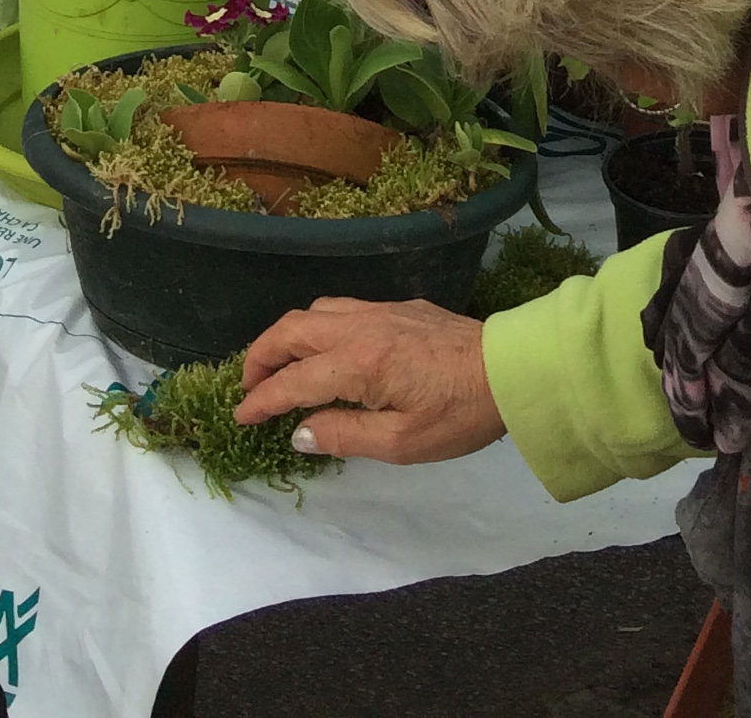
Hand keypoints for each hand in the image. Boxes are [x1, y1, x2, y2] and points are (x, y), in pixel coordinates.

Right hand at [235, 296, 503, 463]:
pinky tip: (327, 349)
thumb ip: (345, 436)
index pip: (294, 382)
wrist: (509, 370)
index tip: (240, 416)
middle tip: (249, 387)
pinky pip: (341, 308)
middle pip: (292, 329)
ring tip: (282, 367)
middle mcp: (360, 327)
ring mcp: (379, 310)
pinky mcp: (398, 306)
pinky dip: (317, 326)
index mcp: (358, 363)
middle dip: (262, 356)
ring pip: (315, 311)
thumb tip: (299, 432)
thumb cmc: (457, 415)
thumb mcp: (400, 444)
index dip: (262, 401)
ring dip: (287, 336)